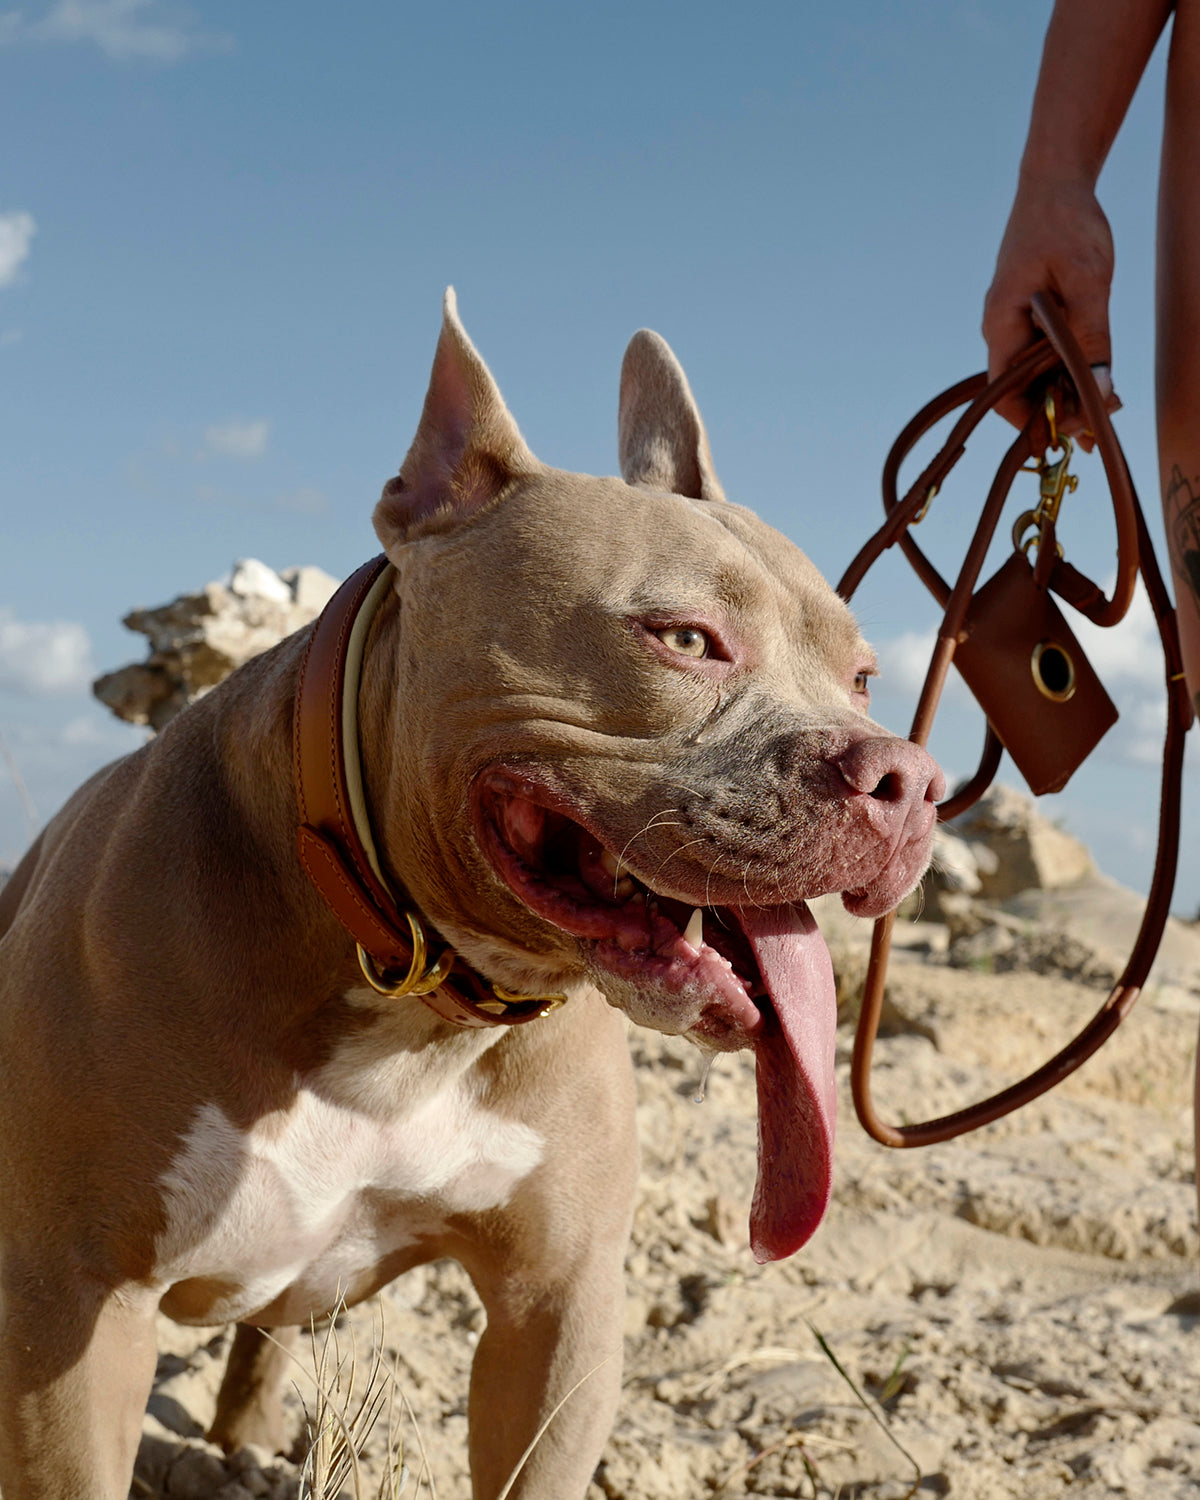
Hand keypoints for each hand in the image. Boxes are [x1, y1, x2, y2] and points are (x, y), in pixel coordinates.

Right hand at [983, 177, 1120, 439]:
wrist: (1056, 181)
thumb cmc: (1065, 222)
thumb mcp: (1087, 279)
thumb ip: (1092, 336)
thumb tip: (1100, 388)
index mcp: (1000, 324)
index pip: (1003, 394)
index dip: (1032, 422)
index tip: (1069, 437)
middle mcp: (1001, 329)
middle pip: (1023, 389)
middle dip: (1061, 410)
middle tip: (1107, 420)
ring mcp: (1016, 322)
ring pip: (1039, 373)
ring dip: (1071, 390)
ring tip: (1113, 401)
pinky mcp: (1033, 314)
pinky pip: (1048, 353)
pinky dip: (1072, 367)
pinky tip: (1100, 374)